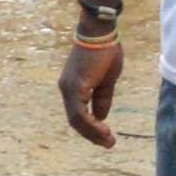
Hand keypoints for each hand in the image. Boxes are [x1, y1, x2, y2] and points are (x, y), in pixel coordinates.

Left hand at [58, 21, 126, 146]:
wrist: (100, 32)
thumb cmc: (104, 51)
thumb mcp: (106, 80)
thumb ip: (102, 98)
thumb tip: (101, 116)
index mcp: (73, 87)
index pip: (78, 114)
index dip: (91, 128)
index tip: (106, 136)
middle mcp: (66, 89)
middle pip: (75, 120)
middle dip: (92, 135)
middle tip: (109, 143)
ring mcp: (69, 88)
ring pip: (76, 120)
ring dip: (93, 133)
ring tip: (108, 140)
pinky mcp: (75, 86)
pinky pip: (80, 112)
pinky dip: (91, 124)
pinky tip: (104, 129)